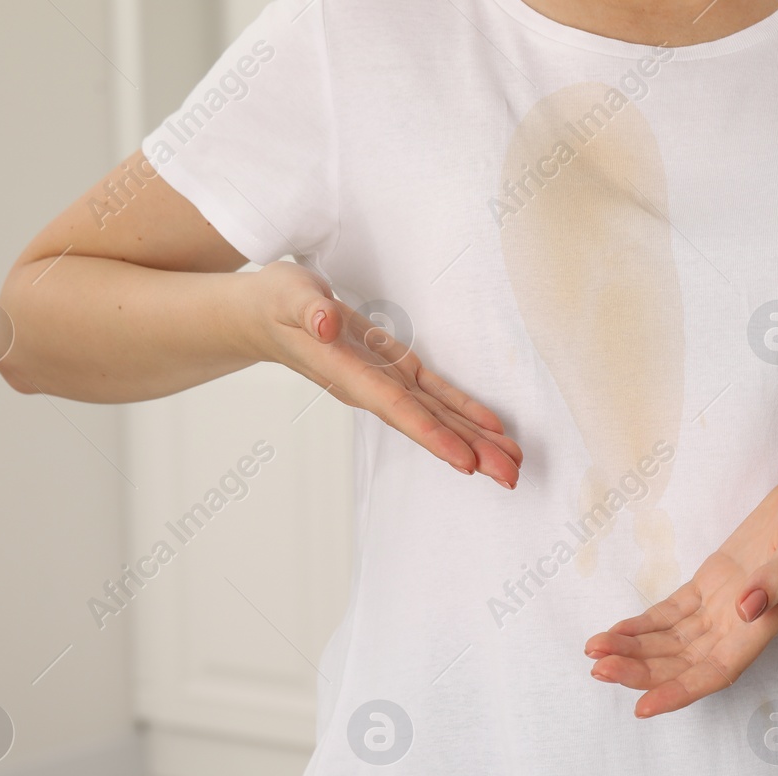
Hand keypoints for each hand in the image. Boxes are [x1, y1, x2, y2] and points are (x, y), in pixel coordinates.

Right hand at [250, 261, 522, 487]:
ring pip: (438, 417)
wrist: (264, 317)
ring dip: (477, 442)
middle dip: (471, 452)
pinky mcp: (395, 371)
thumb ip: (308, 311)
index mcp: (350, 374)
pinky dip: (465, 412)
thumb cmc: (276, 304)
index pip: (398, 409)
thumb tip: (326, 324)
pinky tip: (492, 430)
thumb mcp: (288, 296)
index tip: (467, 463)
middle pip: (428, 425)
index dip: (434, 435)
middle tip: (511, 478)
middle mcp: (373, 389)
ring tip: (513, 465)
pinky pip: (436, 397)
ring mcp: (386, 383)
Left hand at [585, 466, 777, 717]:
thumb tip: (748, 610)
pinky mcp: (714, 582)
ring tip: (594, 651)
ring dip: (635, 649)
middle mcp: (740, 623)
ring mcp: (725, 604)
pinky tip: (617, 630)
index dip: (679, 691)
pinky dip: (644, 624)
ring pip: (672, 640)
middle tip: (598, 667)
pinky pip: (673, 612)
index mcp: (763, 623)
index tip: (643, 706)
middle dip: (641, 669)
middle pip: (683, 661)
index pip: (714, 671)